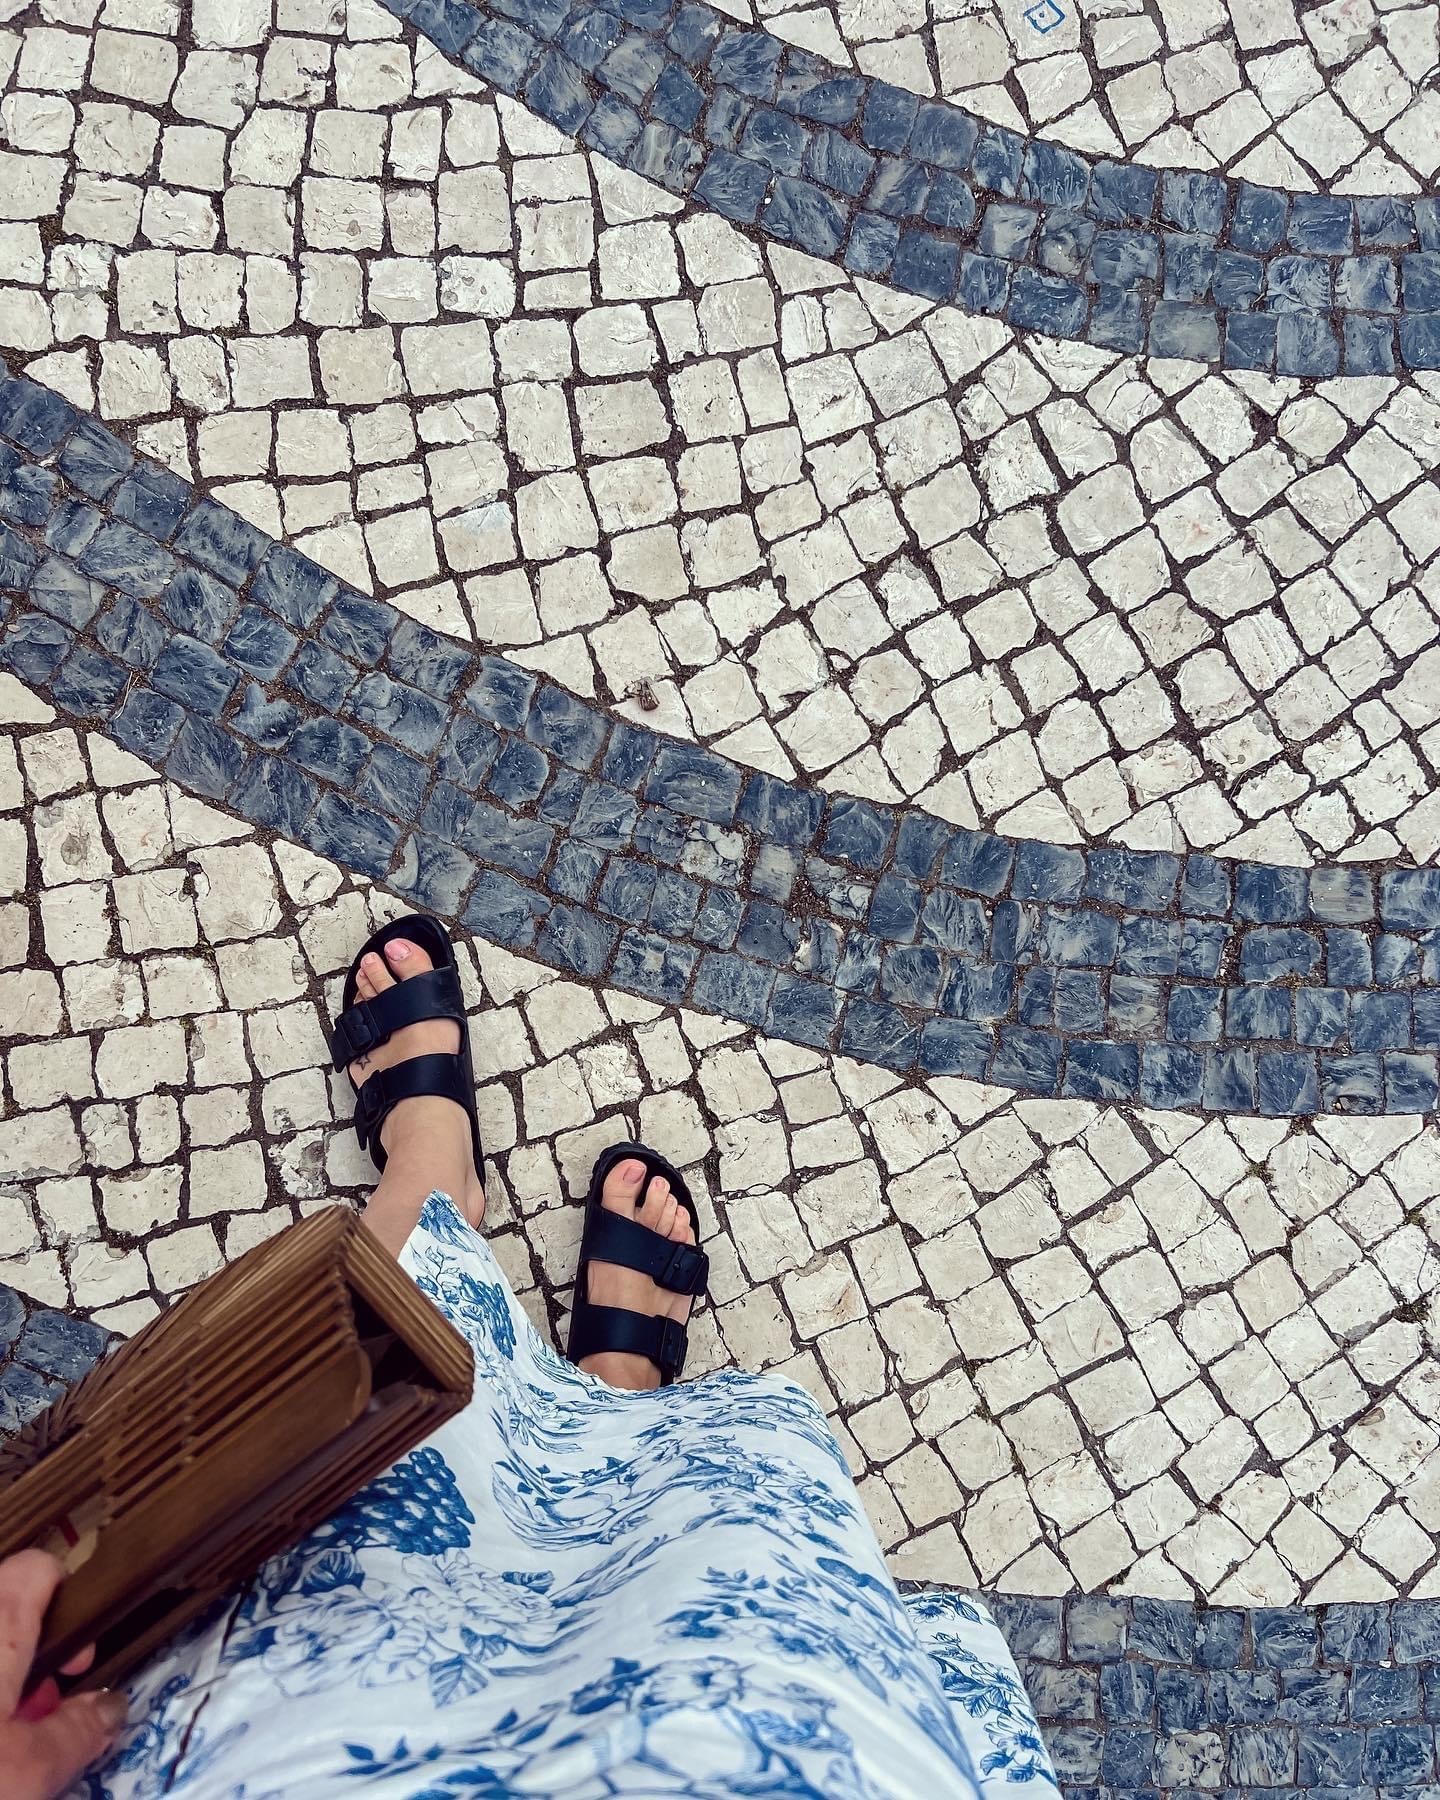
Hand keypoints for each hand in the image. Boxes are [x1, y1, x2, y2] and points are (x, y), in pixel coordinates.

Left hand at [0, 1550, 124, 1798]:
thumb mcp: (28, 1771)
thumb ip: (77, 1731)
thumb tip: (109, 1705)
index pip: (40, 1566)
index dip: (73, 1601)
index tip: (82, 1653)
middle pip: (11, 1617)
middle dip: (36, 1663)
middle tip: (45, 1712)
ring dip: (5, 1691)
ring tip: (11, 1743)